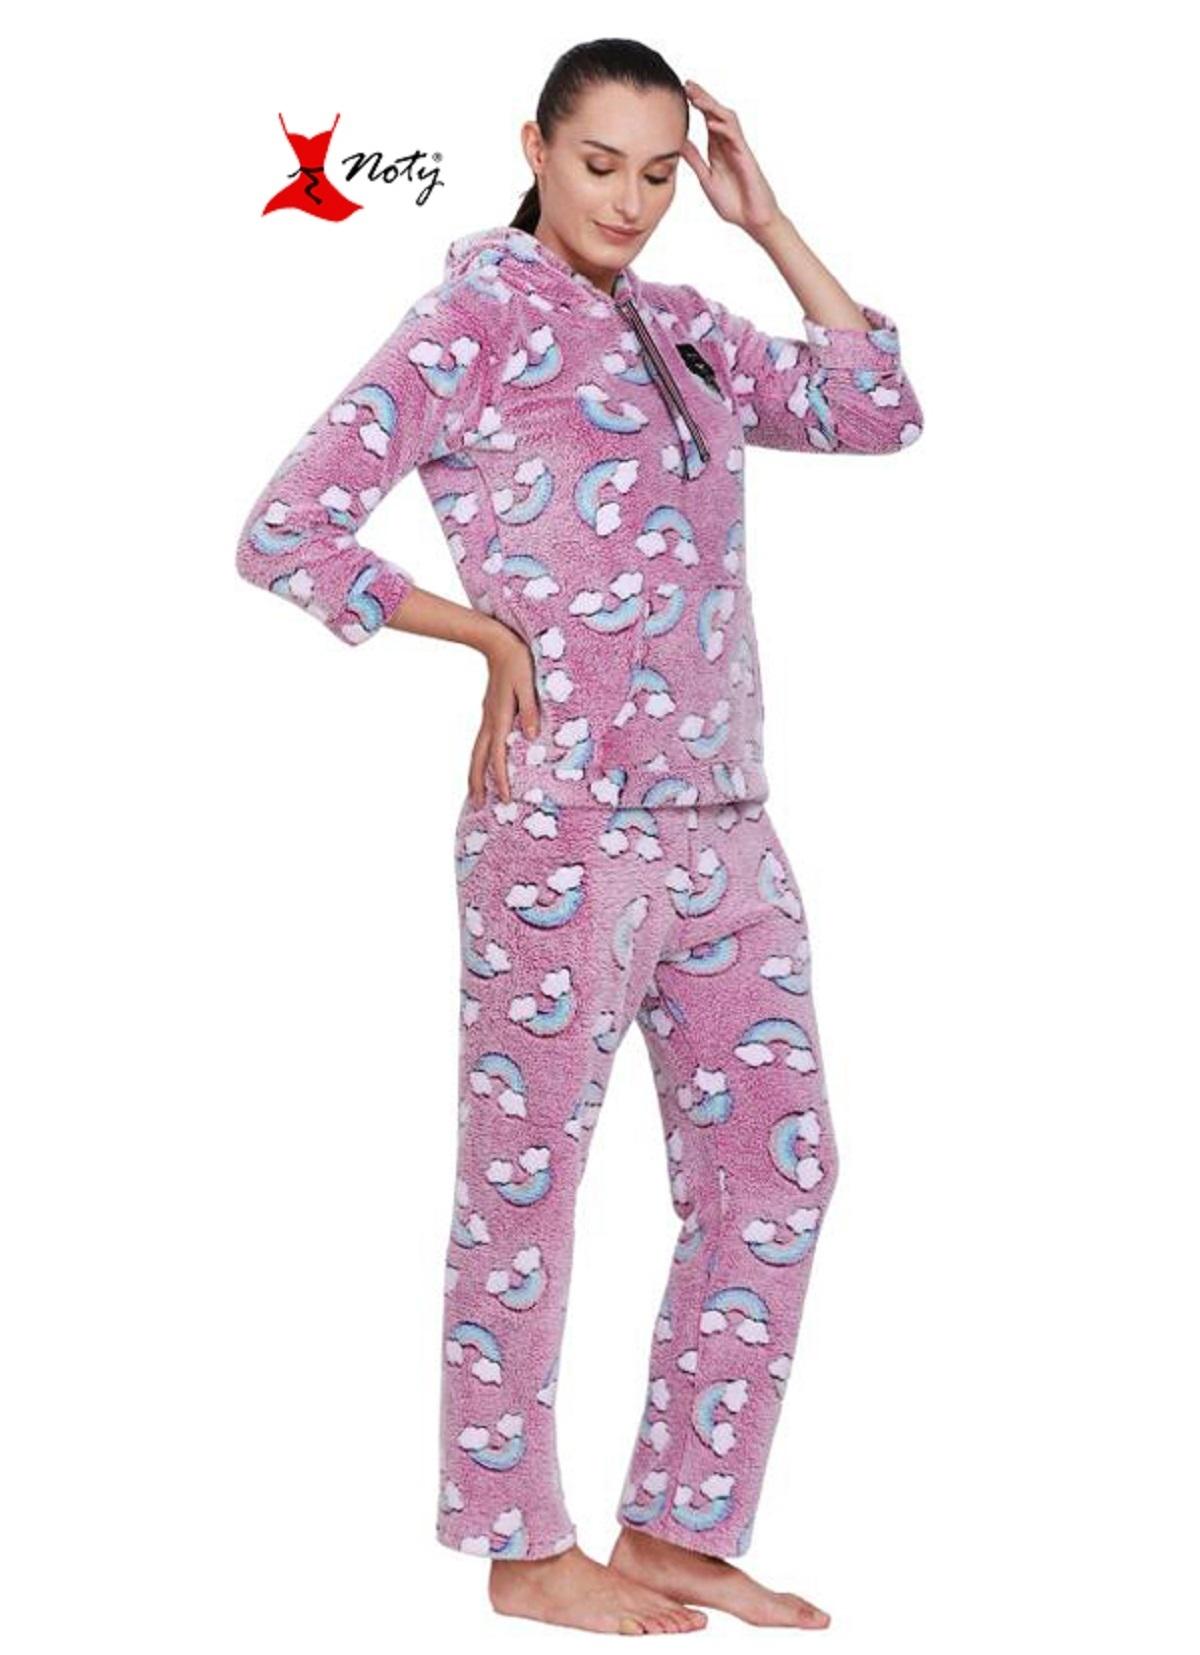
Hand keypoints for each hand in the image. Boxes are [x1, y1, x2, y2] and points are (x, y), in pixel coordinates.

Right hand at [468, 624, 539, 805]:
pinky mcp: (490, 711)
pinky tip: (484, 761)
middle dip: (478, 783)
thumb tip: (532, 736)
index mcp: (500, 717)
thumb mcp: (528, 684)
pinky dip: (480, 757)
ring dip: (475, 773)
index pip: (498, 756)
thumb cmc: (518, 661)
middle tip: (477, 805)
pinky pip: (482, 741)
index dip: (502, 780)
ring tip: (474, 791)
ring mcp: (487, 716)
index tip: (506, 799)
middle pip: (479, 759)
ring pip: (477, 751)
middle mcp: (490, 720)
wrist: (497, 641)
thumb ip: (529, 709)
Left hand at [680, 78, 783, 237]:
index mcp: (717, 149)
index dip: (696, 105)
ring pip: (727, 120)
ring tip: (696, 96)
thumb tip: (679, 144)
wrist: (752, 219)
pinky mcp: (746, 157)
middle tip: (686, 83)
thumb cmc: (733, 201)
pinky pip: (735, 137)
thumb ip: (695, 159)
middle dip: (702, 97)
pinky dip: (723, 128)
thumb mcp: (706, 178)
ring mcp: (738, 149)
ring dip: (712, 106)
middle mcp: (728, 144)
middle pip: (716, 113)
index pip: (707, 120)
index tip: (681, 91)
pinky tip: (710, 122)